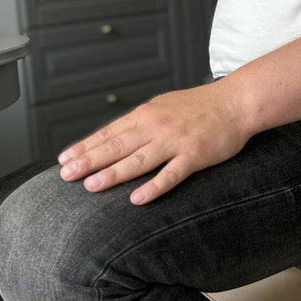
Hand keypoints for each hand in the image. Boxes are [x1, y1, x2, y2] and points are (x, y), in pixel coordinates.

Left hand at [57, 82, 252, 203]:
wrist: (237, 102)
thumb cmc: (201, 106)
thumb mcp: (164, 105)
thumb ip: (142, 121)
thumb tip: (116, 136)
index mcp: (146, 114)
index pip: (108, 133)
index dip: (85, 147)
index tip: (64, 160)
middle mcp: (156, 126)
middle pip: (116, 146)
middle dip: (88, 161)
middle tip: (65, 175)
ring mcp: (175, 141)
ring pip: (138, 160)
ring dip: (113, 173)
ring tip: (91, 186)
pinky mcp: (195, 155)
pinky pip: (171, 174)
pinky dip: (154, 186)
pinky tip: (137, 199)